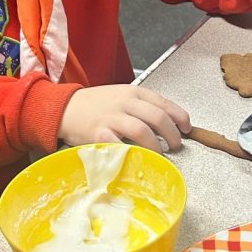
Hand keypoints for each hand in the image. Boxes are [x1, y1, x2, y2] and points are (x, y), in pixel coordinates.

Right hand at [58, 85, 190, 152]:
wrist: (65, 108)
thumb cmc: (95, 105)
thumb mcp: (121, 97)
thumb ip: (142, 107)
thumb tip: (167, 124)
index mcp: (133, 92)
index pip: (164, 103)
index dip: (180, 117)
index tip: (187, 128)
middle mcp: (124, 102)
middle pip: (158, 118)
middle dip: (172, 135)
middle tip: (175, 145)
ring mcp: (111, 118)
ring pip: (143, 131)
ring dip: (157, 146)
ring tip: (160, 154)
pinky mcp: (99, 133)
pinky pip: (121, 145)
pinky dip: (133, 154)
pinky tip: (138, 158)